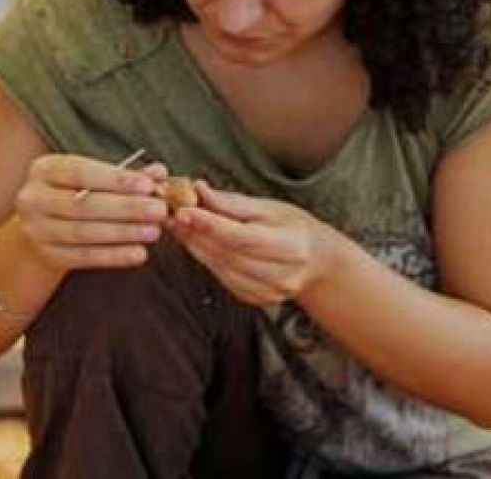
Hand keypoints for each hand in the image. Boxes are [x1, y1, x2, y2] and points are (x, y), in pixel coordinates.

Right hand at [14, 155, 167, 271]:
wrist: (42, 228)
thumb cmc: (76, 193)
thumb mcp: (95, 177)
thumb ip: (127, 175)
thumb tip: (159, 172)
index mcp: (45, 170)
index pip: (82, 172)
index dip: (117, 180)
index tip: (149, 186)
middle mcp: (33, 198)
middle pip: (84, 204)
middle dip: (126, 208)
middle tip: (159, 211)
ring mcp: (36, 229)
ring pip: (83, 233)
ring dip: (123, 233)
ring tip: (154, 232)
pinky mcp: (46, 254)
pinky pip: (83, 257)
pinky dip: (113, 256)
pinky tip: (139, 254)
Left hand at [168, 183, 326, 307]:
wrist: (317, 261)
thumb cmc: (295, 228)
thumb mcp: (271, 208)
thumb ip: (233, 203)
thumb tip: (199, 190)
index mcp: (290, 246)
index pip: (241, 237)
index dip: (210, 224)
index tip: (183, 211)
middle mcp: (280, 274)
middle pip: (226, 253)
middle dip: (196, 233)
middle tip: (173, 214)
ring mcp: (267, 291)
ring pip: (219, 267)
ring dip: (196, 246)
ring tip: (182, 226)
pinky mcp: (254, 299)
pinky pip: (221, 277)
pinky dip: (207, 260)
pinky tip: (200, 244)